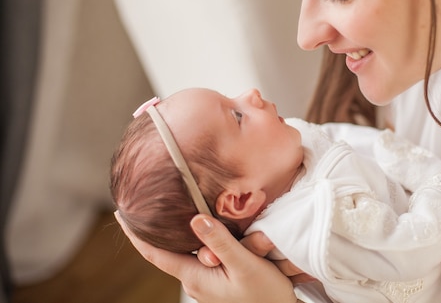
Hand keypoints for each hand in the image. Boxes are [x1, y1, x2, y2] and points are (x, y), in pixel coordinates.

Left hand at [115, 211, 296, 302]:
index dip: (136, 234)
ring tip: (183, 211)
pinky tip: (210, 229)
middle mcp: (195, 280)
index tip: (121, 214)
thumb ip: (220, 242)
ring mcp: (206, 283)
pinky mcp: (219, 281)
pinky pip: (204, 255)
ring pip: (191, 251)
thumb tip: (195, 219)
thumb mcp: (245, 265)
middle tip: (154, 202)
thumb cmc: (265, 295)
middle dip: (165, 228)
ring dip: (188, 234)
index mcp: (194, 277)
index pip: (154, 253)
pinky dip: (203, 240)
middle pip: (173, 248)